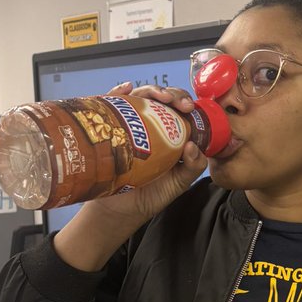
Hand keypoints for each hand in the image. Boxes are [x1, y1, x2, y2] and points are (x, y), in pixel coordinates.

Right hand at [54, 82, 206, 270]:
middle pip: (161, 100)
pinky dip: (118, 93)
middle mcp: (149, 127)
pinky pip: (110, 105)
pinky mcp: (108, 128)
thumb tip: (193, 145)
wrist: (117, 212)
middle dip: (172, 95)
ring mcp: (128, 126)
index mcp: (169, 136)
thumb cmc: (148, 197)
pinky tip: (126, 89)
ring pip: (139, 98)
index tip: (190, 109)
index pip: (180, 111)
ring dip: (151, 91)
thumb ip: (193, 167)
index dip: (186, 105)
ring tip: (159, 97)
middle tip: (178, 104)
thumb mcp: (178, 183)